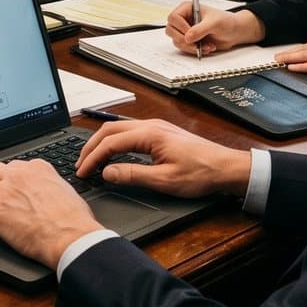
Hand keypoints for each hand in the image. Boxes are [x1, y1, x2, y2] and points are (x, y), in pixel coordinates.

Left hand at [0, 159, 103, 269]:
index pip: (15, 164)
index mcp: (37, 169)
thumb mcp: (66, 191)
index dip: (9, 175)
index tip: (7, 181)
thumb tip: (50, 192)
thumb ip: (52, 185)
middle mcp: (18, 176)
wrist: (71, 236)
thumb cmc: (74, 220)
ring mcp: (5, 192)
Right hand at [75, 119, 251, 197]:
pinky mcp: (160, 133)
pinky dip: (114, 142)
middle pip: (109, 130)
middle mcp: (150, 126)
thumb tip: (107, 173)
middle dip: (91, 147)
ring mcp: (155, 127)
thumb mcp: (164, 180)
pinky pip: (128, 132)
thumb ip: (133, 175)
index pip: (110, 143)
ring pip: (118, 129)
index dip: (92, 158)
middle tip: (80, 165)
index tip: (82, 172)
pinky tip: (112, 154)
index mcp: (149, 134)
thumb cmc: (200, 173)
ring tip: (91, 160)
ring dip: (101, 143)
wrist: (226, 167)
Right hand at [166, 4, 264, 55]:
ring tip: (206, 46)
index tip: (191, 33)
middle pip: (171, 30)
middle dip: (184, 40)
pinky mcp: (189, 41)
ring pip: (176, 41)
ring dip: (191, 47)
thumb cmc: (227, 22)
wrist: (234, 33)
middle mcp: (184, 19)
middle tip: (196, 43)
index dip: (180, 27)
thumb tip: (188, 37)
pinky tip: (206, 48)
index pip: (173, 17)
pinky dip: (194, 51)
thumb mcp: (215, 23)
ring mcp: (185, 31)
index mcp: (187, 8)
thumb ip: (200, 29)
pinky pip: (184, 48)